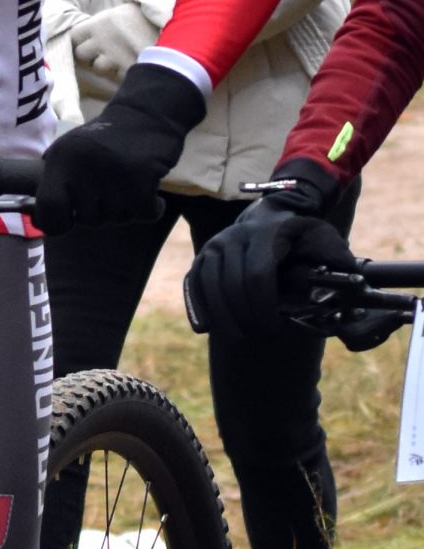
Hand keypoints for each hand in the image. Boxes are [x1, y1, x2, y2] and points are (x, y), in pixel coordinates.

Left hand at [33, 62, 204, 234]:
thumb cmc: (104, 140)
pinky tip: (148, 188)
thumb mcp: (68, 151)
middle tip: (109, 185)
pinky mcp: (140, 179)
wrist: (146, 115)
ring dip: (126, 207)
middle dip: (101, 210)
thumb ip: (55, 181)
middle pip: (88, 220)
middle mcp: (81, 167)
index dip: (55, 224)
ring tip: (126, 180)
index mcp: (59, 161)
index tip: (66, 221)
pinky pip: (144, 214)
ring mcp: (111, 174)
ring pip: (117, 219)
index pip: (48, 207)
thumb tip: (39, 219)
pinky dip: (151, 207)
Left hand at [72, 0, 155, 100]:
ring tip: (125, 59)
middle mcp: (103, 39)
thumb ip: (105, 26)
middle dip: (92, 56)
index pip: (75, 35)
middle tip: (106, 55)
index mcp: (100, 22)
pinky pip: (119, 77)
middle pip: (82, 54)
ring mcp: (114, 56)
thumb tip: (88, 38)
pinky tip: (136, 66)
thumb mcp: (123, 15)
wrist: (177, 23)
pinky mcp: (128, 70)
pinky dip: (125, 75)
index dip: (82, 41)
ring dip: (109, 67)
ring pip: (99, 68)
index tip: (89, 43)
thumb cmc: (147, 18)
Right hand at [184, 160, 355, 340]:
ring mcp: (214, 245)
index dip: (264, 306)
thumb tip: (354, 281)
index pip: (257, 276)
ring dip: (222, 316)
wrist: (272, 213)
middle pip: (232, 285)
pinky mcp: (203, 255)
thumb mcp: (323, 237)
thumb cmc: (301, 233)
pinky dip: (198, 306)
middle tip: (259, 335)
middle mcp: (233, 237)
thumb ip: (336, 257)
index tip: (274, 327)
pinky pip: (194, 283)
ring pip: (209, 285)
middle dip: (245, 316)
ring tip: (239, 336)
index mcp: (264, 234)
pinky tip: (205, 328)